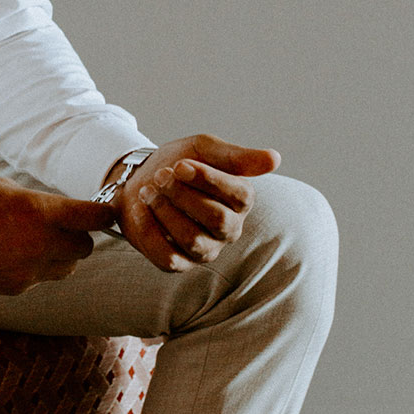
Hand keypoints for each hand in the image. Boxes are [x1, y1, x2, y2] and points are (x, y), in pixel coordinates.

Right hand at [0, 177, 118, 294]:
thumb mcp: (8, 188)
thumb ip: (41, 204)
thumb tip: (61, 213)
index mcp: (42, 213)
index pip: (95, 218)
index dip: (103, 214)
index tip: (104, 211)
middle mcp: (42, 246)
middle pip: (85, 248)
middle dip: (78, 237)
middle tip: (62, 226)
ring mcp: (29, 272)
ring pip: (64, 268)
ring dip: (59, 255)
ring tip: (32, 240)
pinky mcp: (15, 288)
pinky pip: (38, 277)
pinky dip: (34, 267)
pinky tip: (9, 253)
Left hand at [110, 133, 280, 272]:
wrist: (139, 180)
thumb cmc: (177, 164)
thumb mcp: (203, 149)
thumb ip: (235, 156)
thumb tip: (275, 159)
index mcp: (241, 200)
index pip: (240, 195)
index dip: (208, 180)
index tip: (180, 165)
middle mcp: (229, 229)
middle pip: (218, 220)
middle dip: (184, 195)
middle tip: (160, 176)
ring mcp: (205, 250)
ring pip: (193, 240)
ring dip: (165, 211)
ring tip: (148, 190)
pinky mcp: (179, 264)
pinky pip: (168, 256)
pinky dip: (150, 229)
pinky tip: (141, 208)